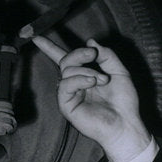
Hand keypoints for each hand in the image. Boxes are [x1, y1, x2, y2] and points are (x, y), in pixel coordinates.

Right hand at [33, 36, 150, 161]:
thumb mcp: (119, 72)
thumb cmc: (124, 102)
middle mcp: (75, 84)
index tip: (37, 37)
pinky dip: (79, 79)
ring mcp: (70, 95)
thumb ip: (107, 56)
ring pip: (67, 71)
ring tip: (103, 80)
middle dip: (79, 53)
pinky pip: (65, 85)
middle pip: (66, 60)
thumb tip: (90, 41)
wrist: (125, 123)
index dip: (50, 48)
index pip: (65, 59)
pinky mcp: (66, 105)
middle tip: (93, 55)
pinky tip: (92, 82)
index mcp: (85, 76)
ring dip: (87, 70)